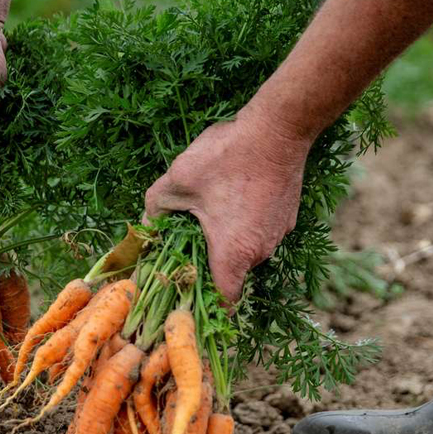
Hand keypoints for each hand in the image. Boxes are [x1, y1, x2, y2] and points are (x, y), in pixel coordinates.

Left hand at [144, 103, 312, 302]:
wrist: (278, 128)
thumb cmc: (227, 157)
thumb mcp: (177, 181)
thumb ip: (154, 210)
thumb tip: (144, 228)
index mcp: (233, 253)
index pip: (223, 303)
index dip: (202, 305)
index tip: (184, 294)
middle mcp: (261, 252)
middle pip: (231, 274)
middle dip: (206, 264)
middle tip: (182, 243)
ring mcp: (278, 235)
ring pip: (245, 251)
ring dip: (225, 241)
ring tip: (206, 215)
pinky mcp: (287, 218)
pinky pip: (259, 232)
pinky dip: (244, 225)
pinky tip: (230, 198)